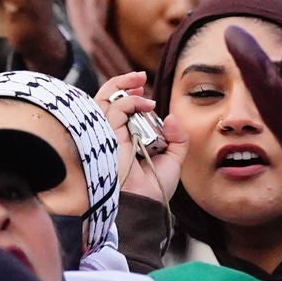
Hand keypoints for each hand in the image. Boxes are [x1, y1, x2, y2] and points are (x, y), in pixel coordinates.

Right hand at [96, 71, 178, 203]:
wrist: (146, 203)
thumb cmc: (154, 188)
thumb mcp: (173, 159)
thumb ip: (177, 138)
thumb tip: (172, 116)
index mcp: (124, 140)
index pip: (117, 111)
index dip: (129, 95)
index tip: (144, 87)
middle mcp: (112, 136)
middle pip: (106, 101)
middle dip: (122, 84)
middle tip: (140, 77)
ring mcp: (107, 136)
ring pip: (104, 101)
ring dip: (122, 85)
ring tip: (140, 80)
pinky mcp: (107, 137)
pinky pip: (114, 110)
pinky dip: (130, 102)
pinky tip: (148, 104)